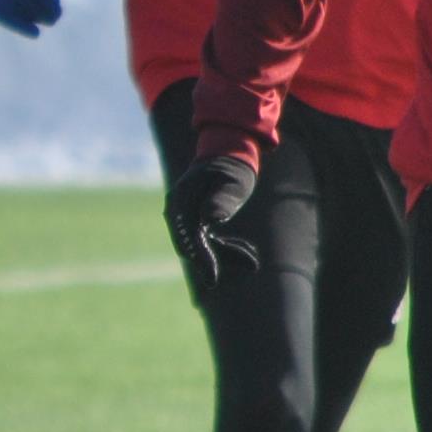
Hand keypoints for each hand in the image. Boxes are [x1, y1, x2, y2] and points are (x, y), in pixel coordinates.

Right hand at [164, 153, 260, 304]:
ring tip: (253, 263)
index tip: (212, 278)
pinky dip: (225, 249)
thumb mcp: (233, 182)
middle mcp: (178, 208)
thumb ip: (222, 199)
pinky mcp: (196, 219)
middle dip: (215, 260)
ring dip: (225, 255)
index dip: (200, 257)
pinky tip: (248, 255)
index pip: (187, 233)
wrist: (229, 153)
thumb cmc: (233, 167)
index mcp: (182, 198)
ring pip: (200, 245)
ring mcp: (185, 214)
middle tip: (247, 267)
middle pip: (191, 244)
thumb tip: (208, 219)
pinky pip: (206, 241)